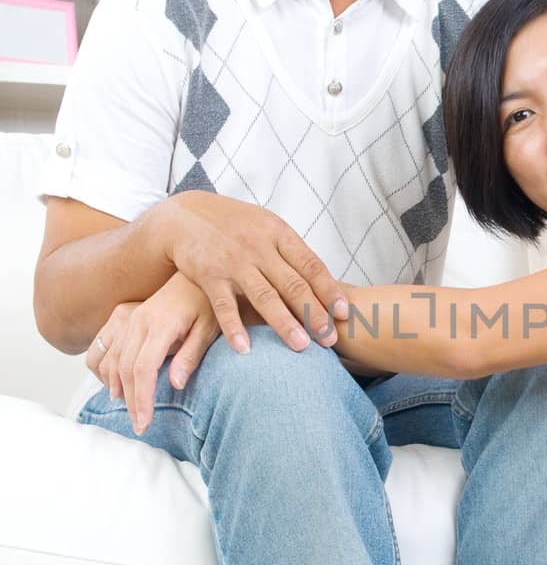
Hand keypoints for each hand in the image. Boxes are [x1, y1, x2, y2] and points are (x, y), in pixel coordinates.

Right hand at [87, 271, 220, 434]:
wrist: (195, 276)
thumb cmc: (208, 304)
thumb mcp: (208, 329)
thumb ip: (191, 356)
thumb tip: (175, 385)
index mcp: (160, 324)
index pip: (143, 369)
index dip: (142, 399)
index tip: (146, 423)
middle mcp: (138, 321)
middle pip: (125, 369)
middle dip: (131, 401)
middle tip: (140, 426)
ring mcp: (129, 319)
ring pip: (113, 360)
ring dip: (118, 389)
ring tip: (132, 412)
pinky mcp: (125, 318)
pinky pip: (107, 348)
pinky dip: (108, 371)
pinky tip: (117, 389)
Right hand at [157, 192, 349, 355]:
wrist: (185, 215)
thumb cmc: (236, 226)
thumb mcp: (267, 228)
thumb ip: (291, 253)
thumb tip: (326, 283)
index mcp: (279, 234)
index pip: (311, 264)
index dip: (329, 289)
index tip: (344, 312)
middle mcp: (259, 248)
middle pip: (292, 284)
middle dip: (314, 313)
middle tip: (330, 338)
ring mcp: (234, 262)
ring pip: (264, 297)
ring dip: (283, 323)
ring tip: (301, 346)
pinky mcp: (209, 276)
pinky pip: (224, 306)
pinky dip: (234, 328)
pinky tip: (245, 349)